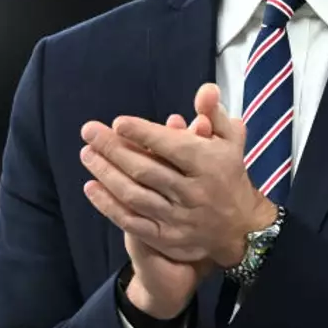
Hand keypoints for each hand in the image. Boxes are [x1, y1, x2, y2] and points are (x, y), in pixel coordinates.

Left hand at [81, 83, 277, 267]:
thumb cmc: (228, 175)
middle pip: (146, 170)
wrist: (240, 229)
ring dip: (106, 173)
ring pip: (134, 195)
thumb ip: (214, 113)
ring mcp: (179, 218)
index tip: (117, 122)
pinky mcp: (167, 238)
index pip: (172, 147)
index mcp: (209, 164)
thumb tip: (205, 89)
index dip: (143, 134)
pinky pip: (132, 222)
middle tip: (89, 132)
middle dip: (113, 149)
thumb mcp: (229, 140)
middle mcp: (194, 192)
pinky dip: (108, 205)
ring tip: (87, 154)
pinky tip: (91, 187)